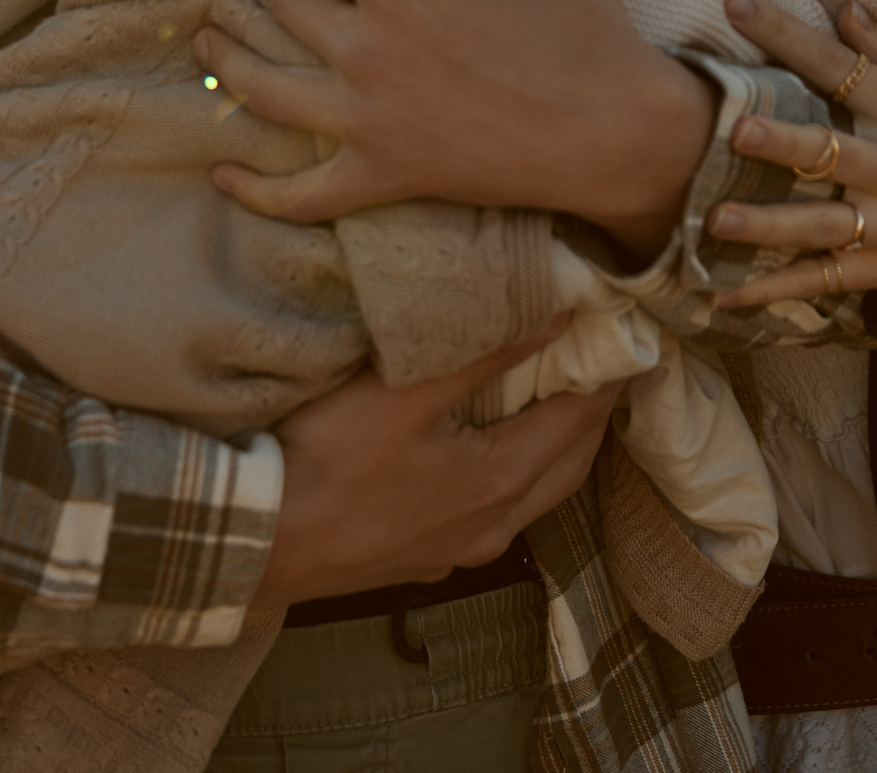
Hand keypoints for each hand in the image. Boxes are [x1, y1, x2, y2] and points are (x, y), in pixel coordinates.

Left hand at [193, 0, 710, 252]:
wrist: (616, 128)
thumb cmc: (583, 22)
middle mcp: (364, 42)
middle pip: (282, 4)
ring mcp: (364, 114)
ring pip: (259, 85)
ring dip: (229, 63)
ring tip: (210, 47)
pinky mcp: (380, 173)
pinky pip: (298, 192)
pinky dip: (256, 190)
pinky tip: (223, 177)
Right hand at [254, 320, 617, 606]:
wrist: (258, 540)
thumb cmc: (325, 460)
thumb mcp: (402, 392)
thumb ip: (483, 353)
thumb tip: (554, 317)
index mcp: (500, 480)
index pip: (578, 418)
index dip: (603, 374)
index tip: (618, 335)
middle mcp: (494, 525)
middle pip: (569, 465)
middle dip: (591, 413)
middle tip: (599, 364)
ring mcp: (461, 549)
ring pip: (535, 496)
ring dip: (554, 449)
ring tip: (554, 402)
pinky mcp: (427, 560)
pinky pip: (496, 516)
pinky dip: (514, 477)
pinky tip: (490, 456)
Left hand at [708, 0, 876, 306]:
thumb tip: (844, 9)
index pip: (843, 67)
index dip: (788, 34)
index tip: (734, 2)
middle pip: (833, 152)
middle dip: (785, 143)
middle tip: (736, 131)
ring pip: (821, 225)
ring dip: (767, 224)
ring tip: (715, 219)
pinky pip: (818, 281)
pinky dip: (768, 291)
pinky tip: (717, 295)